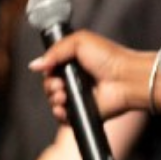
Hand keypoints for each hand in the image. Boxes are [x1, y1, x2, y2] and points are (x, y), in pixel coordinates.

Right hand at [28, 30, 154, 123]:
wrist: (125, 78)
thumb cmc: (108, 57)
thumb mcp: (79, 41)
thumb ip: (55, 51)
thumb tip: (35, 65)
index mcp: (73, 63)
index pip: (50, 69)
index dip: (47, 71)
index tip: (51, 70)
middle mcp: (75, 80)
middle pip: (48, 86)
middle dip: (49, 86)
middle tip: (60, 85)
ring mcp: (78, 97)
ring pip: (53, 102)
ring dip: (54, 99)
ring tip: (64, 95)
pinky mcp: (82, 113)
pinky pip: (63, 118)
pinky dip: (59, 114)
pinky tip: (63, 108)